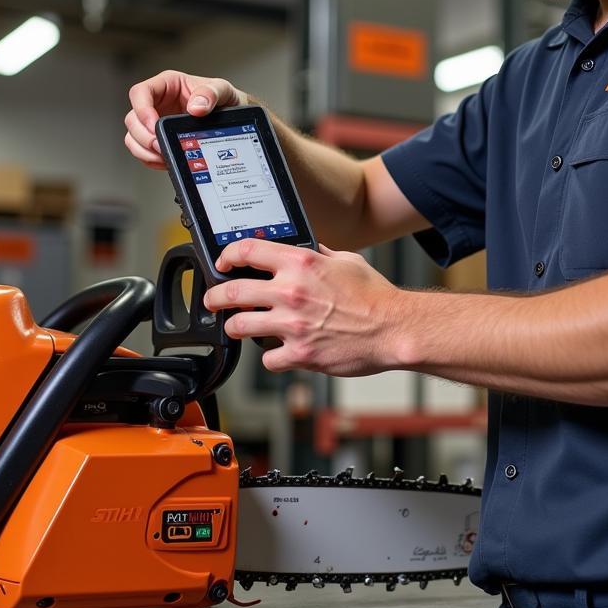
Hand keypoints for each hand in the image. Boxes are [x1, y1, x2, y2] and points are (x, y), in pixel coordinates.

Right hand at [124, 70, 247, 168]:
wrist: (233, 116)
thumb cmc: (225, 98)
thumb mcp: (223, 90)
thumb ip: (210, 94)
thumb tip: (196, 107)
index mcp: (168, 85)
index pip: (141, 93)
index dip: (142, 110)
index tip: (155, 125)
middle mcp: (158, 102)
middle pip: (133, 119)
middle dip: (144, 136)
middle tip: (160, 146)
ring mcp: (156, 121)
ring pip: (134, 136)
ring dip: (144, 150)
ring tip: (163, 156)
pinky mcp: (159, 138)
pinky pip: (143, 151)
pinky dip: (150, 159)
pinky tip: (165, 161)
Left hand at [203, 239, 403, 375]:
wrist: (394, 328)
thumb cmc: (375, 296)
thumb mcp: (346, 261)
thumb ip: (319, 254)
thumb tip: (306, 248)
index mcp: (301, 263)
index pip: (247, 251)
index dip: (227, 256)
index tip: (223, 263)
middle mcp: (291, 292)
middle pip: (232, 291)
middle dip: (215, 297)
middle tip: (214, 300)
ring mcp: (292, 325)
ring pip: (239, 326)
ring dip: (234, 327)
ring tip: (237, 327)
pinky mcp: (299, 353)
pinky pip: (267, 359)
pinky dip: (270, 357)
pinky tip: (277, 352)